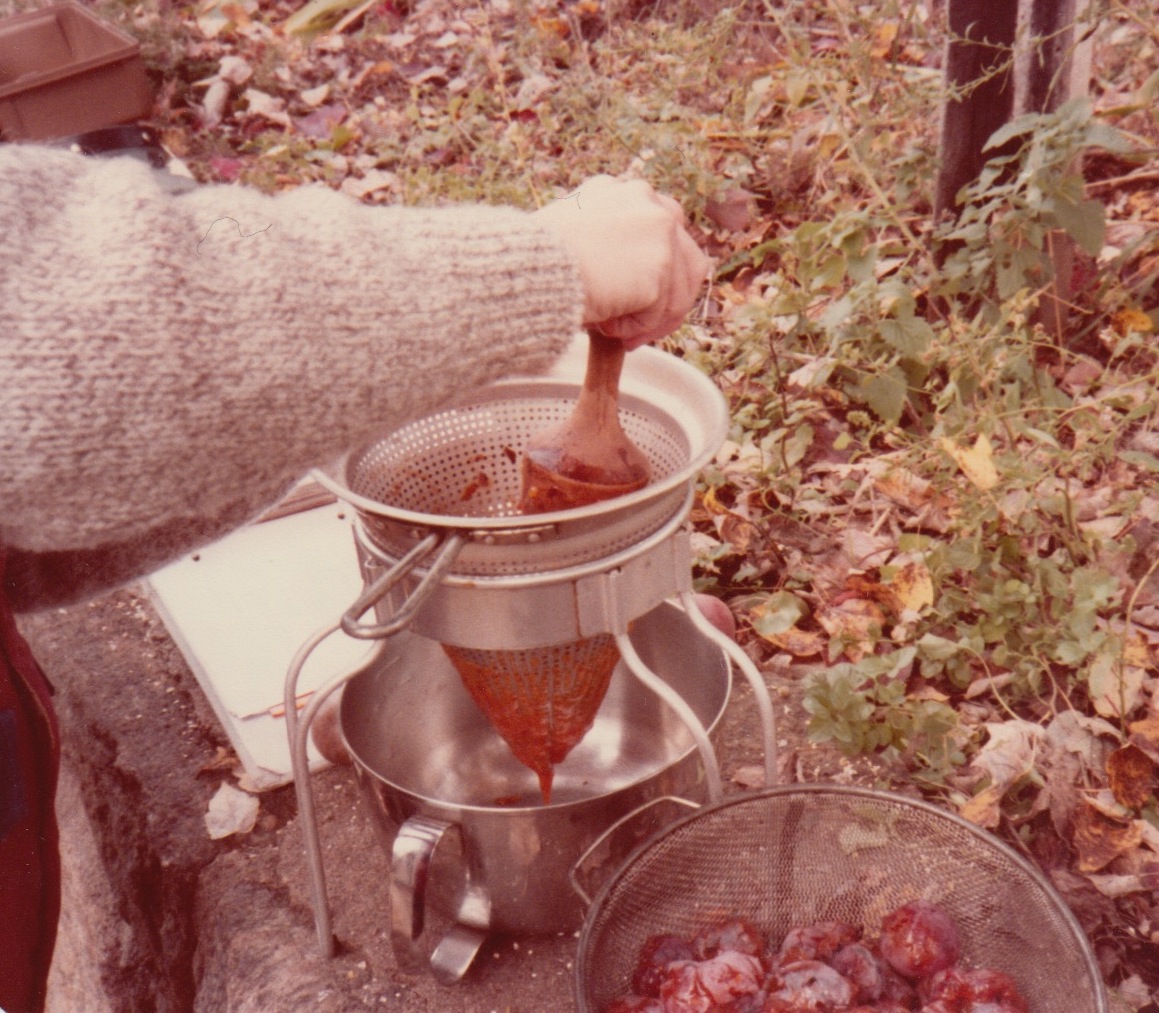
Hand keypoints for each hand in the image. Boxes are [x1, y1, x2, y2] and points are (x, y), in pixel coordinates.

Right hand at [534, 176, 708, 348]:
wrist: (528, 265)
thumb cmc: (531, 261)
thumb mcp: (568, 239)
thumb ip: (601, 248)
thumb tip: (616, 280)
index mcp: (620, 191)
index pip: (658, 234)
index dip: (649, 275)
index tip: (626, 304)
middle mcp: (646, 199)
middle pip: (684, 257)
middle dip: (666, 300)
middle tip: (637, 332)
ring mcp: (658, 228)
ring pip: (679, 289)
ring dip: (650, 319)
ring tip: (614, 332)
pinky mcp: (661, 262)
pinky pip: (660, 311)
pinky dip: (637, 328)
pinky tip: (607, 328)